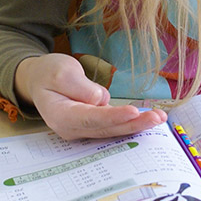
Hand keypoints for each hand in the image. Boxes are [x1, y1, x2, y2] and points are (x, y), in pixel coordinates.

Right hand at [14, 52, 167, 139]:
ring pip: (114, 129)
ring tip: (160, 117)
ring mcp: (84, 129)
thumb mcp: (59, 71)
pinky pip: (115, 124)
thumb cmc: (48, 73)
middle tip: (156, 118)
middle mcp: (73, 129)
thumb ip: (79, 86)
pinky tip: (151, 117)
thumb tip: (99, 100)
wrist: (40, 80)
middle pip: (106, 128)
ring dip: (137, 124)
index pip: (90, 118)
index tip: (132, 112)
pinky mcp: (94, 123)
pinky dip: (132, 121)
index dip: (112, 117)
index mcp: (61, 117)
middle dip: (133, 124)